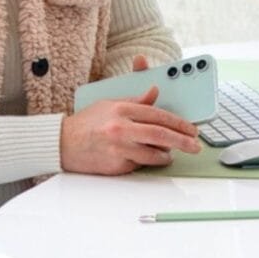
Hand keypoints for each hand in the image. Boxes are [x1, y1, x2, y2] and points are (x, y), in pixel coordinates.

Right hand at [60, 58, 199, 174]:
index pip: (158, 115)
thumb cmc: (87, 123)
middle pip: (161, 135)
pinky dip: (148, 162)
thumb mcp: (110, 103)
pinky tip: (151, 159)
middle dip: (183, 141)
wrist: (63, 144)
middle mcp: (121, 128)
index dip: (179, 122)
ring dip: (167, 155)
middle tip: (195, 145)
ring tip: (171, 154)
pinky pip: (140, 165)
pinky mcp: (116, 165)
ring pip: (154, 154)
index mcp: (122, 109)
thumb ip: (135, 100)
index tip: (191, 128)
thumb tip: (155, 92)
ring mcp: (118, 148)